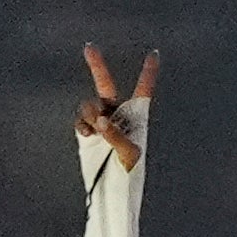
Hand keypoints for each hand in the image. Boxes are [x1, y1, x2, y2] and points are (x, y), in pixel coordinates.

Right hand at [77, 43, 155, 165]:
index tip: (154, 54)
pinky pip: (82, 120)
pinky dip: (83, 125)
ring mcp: (102, 122)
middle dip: (97, 66)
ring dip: (91, 114)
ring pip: (90, 105)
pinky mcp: (89, 132)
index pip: (143, 89)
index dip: (148, 72)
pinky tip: (88, 134)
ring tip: (97, 131)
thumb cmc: (130, 173)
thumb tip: (100, 121)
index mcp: (136, 116)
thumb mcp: (129, 153)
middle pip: (106, 85)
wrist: (112, 189)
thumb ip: (116, 134)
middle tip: (89, 47)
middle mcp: (118, 114)